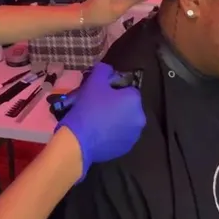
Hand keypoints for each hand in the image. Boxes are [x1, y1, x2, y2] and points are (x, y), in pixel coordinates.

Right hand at [57, 62, 145, 181]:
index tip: (100, 93)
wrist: (79, 140)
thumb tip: (107, 69)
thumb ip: (104, 69)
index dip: (113, 90)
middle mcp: (140, 117)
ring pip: (125, 122)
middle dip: (116, 105)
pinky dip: (113, 134)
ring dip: (116, 120)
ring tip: (98, 121)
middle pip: (128, 106)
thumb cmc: (88, 108)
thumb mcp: (94, 82)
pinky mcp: (126, 149)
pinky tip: (99, 133)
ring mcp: (134, 135)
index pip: (127, 89)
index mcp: (135, 100)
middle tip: (98, 106)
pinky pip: (120, 136)